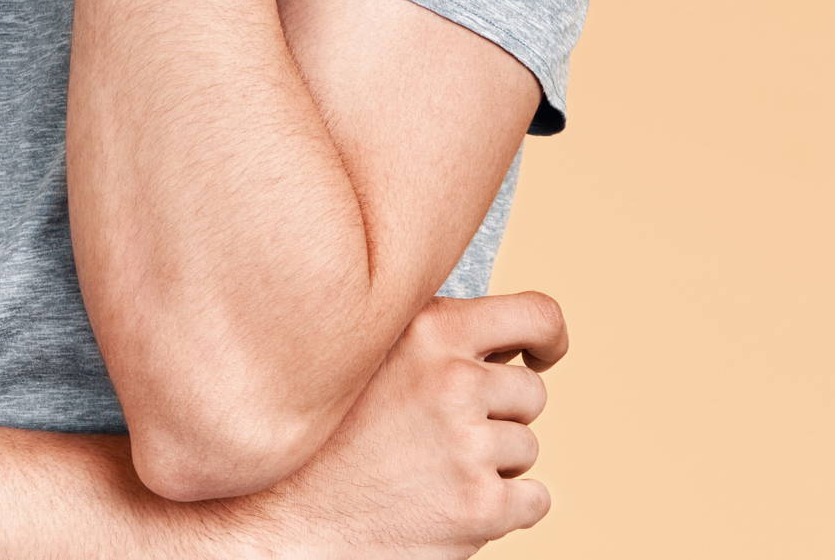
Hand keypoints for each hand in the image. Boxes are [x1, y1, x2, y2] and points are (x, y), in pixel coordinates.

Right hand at [204, 291, 566, 558]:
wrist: (285, 521)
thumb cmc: (327, 439)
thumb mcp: (370, 357)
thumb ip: (432, 336)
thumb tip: (503, 338)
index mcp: (431, 331)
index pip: (538, 314)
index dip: (549, 338)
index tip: (543, 355)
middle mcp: (452, 380)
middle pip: (531, 392)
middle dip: (502, 416)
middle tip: (445, 437)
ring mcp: (467, 446)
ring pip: (526, 450)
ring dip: (494, 466)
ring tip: (431, 472)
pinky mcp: (479, 507)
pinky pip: (533, 501)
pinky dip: (504, 510)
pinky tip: (450, 506)